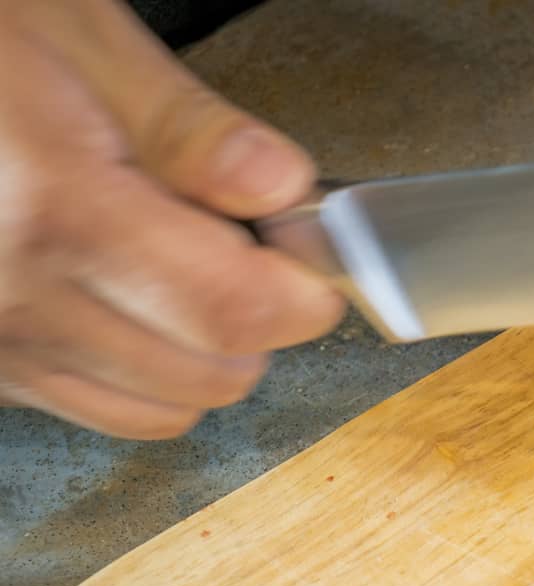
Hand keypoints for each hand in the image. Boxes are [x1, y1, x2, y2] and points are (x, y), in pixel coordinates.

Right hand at [0, 0, 344, 437]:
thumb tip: (285, 189)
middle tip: (235, 242)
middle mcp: (15, 296)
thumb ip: (190, 128)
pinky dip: (140, 371)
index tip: (311, 256)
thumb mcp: (77, 36)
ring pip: (165, 408)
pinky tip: (121, 298)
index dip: (302, 293)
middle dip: (256, 316)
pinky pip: (101, 407)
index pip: (233, 311)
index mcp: (54, 210)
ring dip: (201, 351)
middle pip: (213, 375)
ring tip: (170, 265)